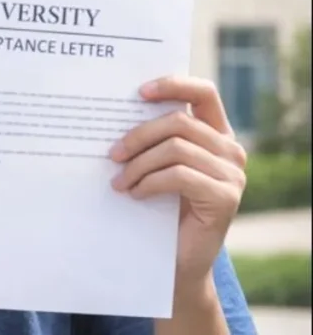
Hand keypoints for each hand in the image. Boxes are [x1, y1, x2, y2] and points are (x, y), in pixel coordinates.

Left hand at [108, 76, 247, 287]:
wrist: (178, 259)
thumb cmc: (161, 206)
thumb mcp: (157, 165)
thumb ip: (153, 140)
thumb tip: (112, 112)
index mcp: (215, 133)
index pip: (203, 93)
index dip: (173, 84)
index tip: (139, 92)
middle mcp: (230, 149)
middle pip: (179, 122)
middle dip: (138, 135)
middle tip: (111, 154)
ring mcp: (233, 174)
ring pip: (176, 148)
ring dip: (138, 164)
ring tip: (118, 181)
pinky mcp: (226, 197)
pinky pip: (179, 176)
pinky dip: (149, 182)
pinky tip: (135, 194)